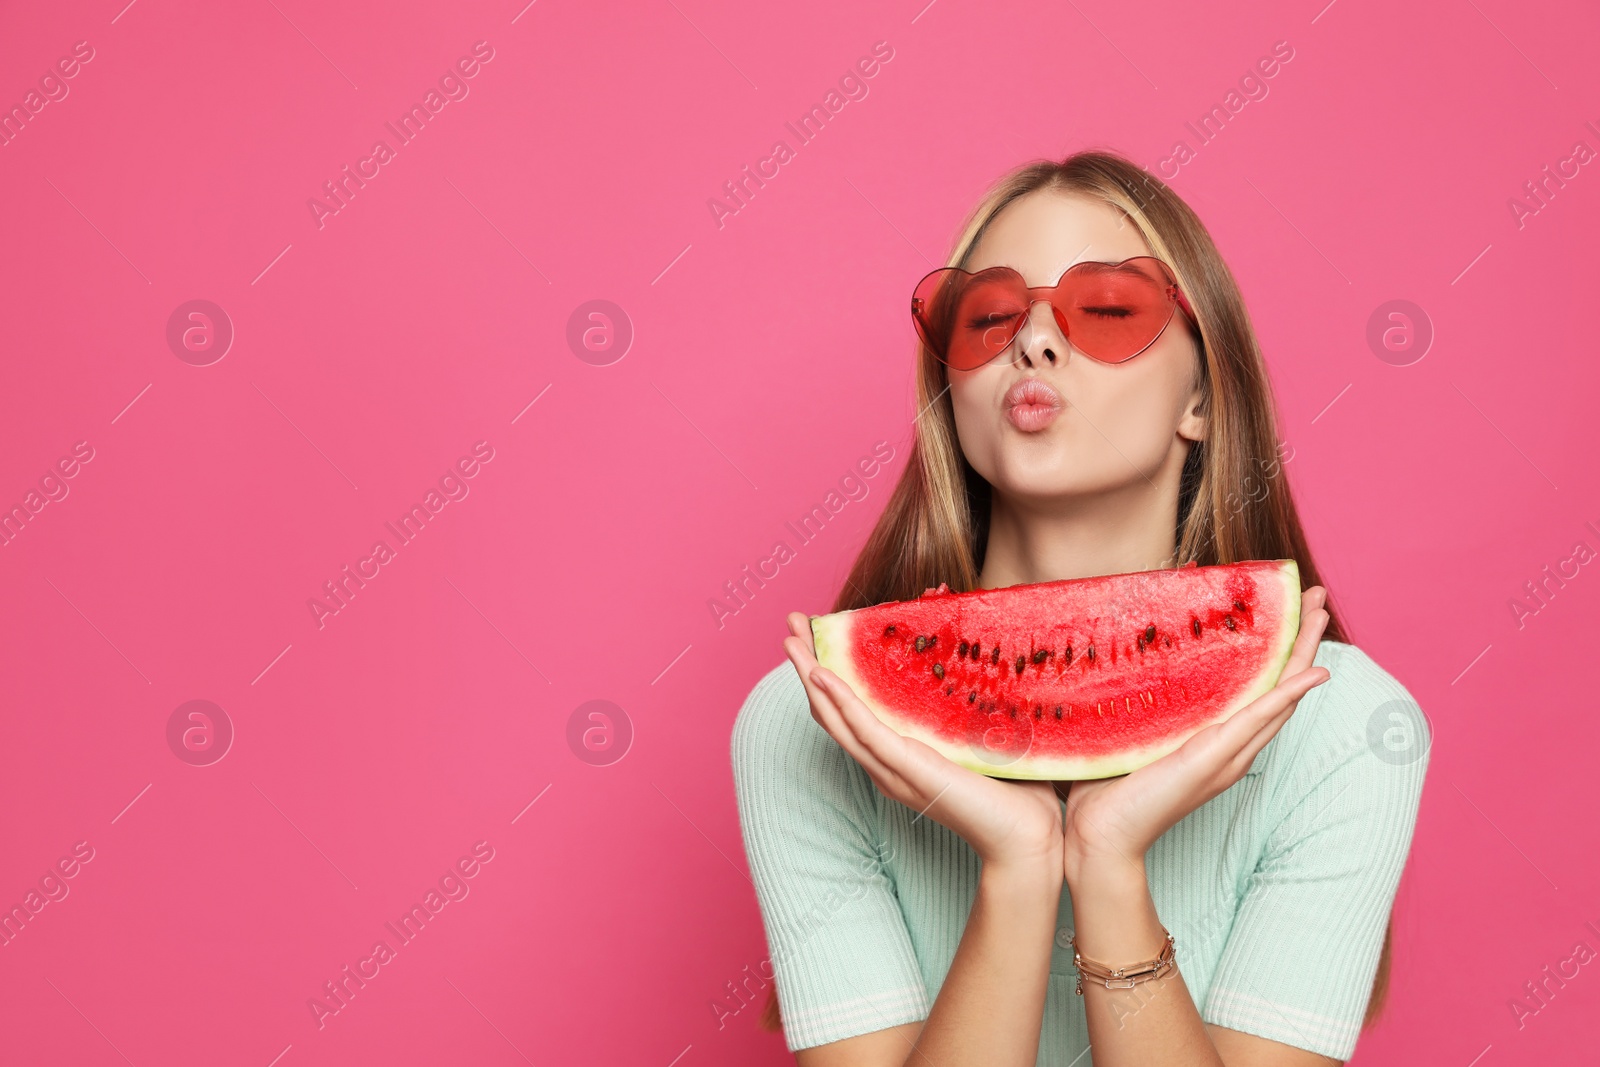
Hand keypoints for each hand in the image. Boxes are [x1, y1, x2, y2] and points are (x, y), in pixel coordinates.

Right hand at [782, 612, 1063, 873]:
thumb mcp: (986, 732)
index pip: (853, 710)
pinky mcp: (907, 769)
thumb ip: (974, 697)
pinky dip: (840, 701)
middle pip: (832, 710)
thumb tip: (979, 651)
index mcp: (900, 756)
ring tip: (792, 640)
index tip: (821, 634)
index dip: (831, 673)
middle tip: (792, 624)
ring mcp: (893, 769)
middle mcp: (886, 763)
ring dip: (810, 676)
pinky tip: (822, 675)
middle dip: (808, 664)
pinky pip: (864, 731)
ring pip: (836, 718)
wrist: (1027, 839)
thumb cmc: (1015, 791)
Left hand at [1058, 586, 1333, 886]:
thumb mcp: (1126, 730)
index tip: (1283, 605)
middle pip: (1276, 684)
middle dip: (1300, 639)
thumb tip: (1119, 654)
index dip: (1273, 647)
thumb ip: (1135, 700)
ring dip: (1303, 653)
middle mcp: (1228, 745)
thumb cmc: (1105, 788)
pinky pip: (1260, 720)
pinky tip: (1312, 673)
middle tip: (1317, 596)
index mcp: (1210, 737)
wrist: (1100, 835)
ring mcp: (1226, 754)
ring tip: (1319, 614)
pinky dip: (1288, 694)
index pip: (1252, 685)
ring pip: (1278, 696)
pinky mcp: (1214, 759)